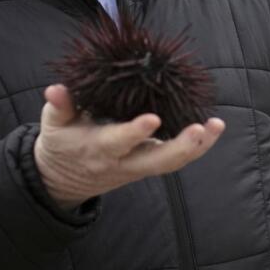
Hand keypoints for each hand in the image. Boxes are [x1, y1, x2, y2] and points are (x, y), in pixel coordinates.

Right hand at [33, 84, 224, 208]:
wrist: (64, 181)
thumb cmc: (61, 144)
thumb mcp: (53, 125)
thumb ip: (59, 106)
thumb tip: (56, 88)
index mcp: (98, 149)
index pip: (118, 142)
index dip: (135, 133)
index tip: (153, 119)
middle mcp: (123, 162)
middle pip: (157, 162)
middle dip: (181, 147)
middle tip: (199, 129)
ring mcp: (139, 166)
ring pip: (172, 163)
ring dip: (198, 147)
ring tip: (216, 125)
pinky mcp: (149, 164)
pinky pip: (176, 160)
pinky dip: (197, 146)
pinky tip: (213, 128)